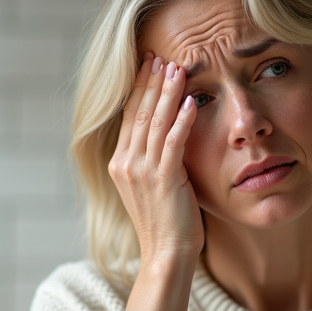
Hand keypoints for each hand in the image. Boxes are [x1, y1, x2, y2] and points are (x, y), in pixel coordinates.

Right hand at [109, 53, 203, 267]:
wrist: (165, 254)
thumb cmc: (165, 223)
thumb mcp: (153, 186)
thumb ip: (155, 160)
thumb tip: (170, 135)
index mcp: (120, 163)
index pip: (130, 116)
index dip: (140, 88)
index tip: (150, 65)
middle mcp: (126, 163)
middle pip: (139, 112)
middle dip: (152, 82)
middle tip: (162, 57)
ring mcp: (142, 171)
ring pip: (154, 121)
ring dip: (167, 92)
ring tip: (177, 69)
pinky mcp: (163, 179)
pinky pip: (172, 142)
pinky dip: (181, 120)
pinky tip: (191, 102)